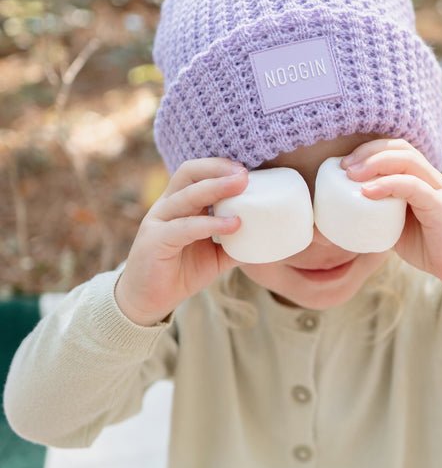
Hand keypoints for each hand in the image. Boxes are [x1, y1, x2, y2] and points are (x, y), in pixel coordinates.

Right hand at [114, 159, 247, 325]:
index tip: (247, 170)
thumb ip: (236, 243)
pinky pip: (184, 227)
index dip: (220, 166)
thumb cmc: (181, 272)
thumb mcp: (215, 255)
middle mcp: (167, 206)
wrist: (148, 300)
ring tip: (242, 187)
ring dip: (216, 188)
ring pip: (186, 196)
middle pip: (189, 173)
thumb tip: (268, 238)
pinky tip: (233, 224)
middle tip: (245, 174)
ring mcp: (159, 221)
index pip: (197, 172)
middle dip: (218, 169)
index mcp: (180, 204)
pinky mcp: (155, 241)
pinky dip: (210, 223)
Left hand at [341, 140, 441, 294]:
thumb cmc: (432, 247)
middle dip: (368, 151)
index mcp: (423, 179)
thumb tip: (350, 211)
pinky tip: (368, 192)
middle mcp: (432, 178)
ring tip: (352, 175)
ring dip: (376, 163)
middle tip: (344, 167)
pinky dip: (388, 184)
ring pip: (407, 160)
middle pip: (400, 148)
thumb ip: (382, 214)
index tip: (344, 165)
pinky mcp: (441, 206)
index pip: (397, 149)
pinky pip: (413, 186)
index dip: (369, 150)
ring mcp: (438, 190)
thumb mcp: (399, 227)